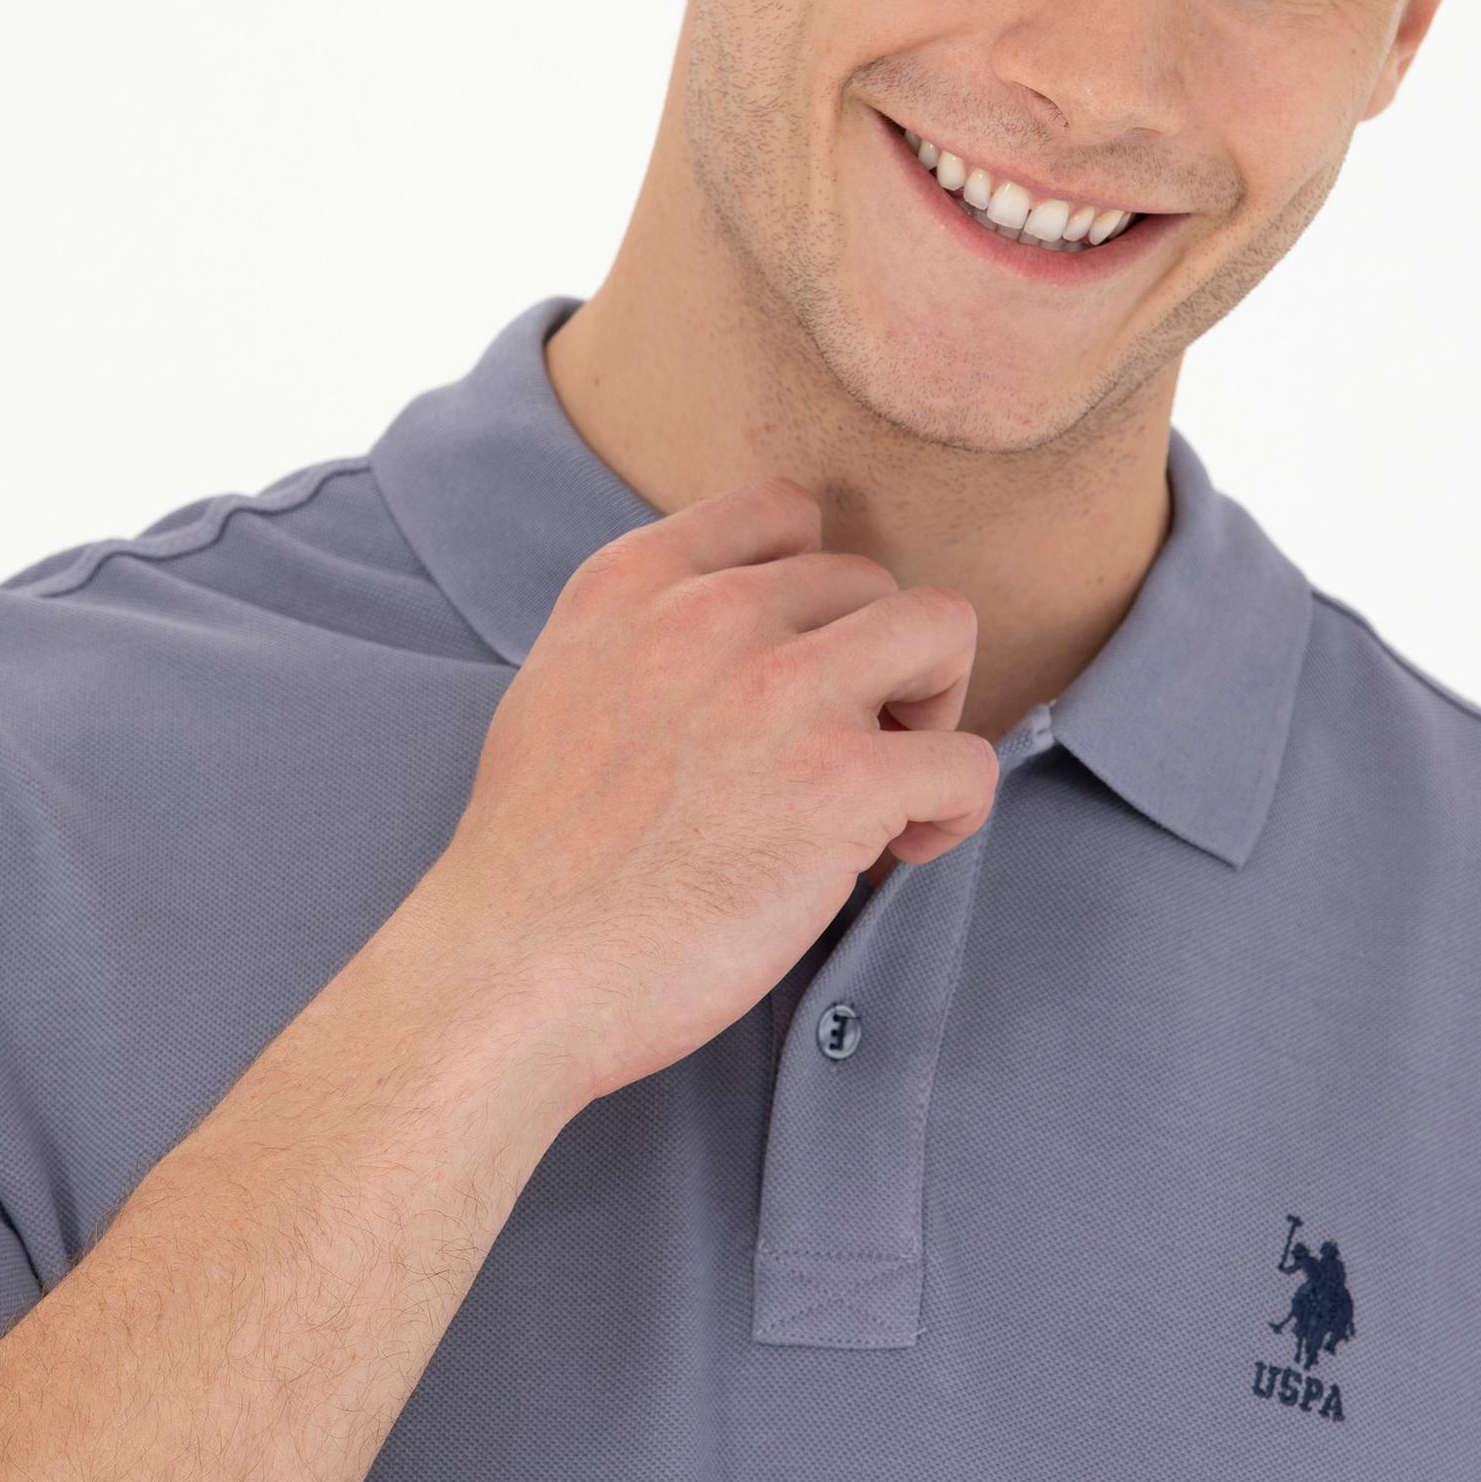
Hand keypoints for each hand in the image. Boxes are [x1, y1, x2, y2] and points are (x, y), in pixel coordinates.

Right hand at [408, 476, 996, 1106]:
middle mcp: (713, 614)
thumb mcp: (558, 686)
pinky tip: (897, 853)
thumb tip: (740, 643)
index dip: (817, 588)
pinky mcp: (843, 782)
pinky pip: (966, 760)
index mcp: (635, 583)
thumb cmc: (534, 863)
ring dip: (934, 705)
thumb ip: (644, 636)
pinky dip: (954, 809)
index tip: (803, 662)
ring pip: (943, 630)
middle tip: (847, 751)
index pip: (780, 509)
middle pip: (871, 580)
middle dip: (877, 663)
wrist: (514, 972)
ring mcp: (783, 690)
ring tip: (890, 781)